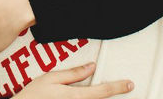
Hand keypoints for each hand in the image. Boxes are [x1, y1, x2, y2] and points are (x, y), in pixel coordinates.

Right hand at [18, 63, 133, 96]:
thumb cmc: (32, 95)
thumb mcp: (51, 78)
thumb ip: (73, 74)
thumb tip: (91, 67)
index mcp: (75, 96)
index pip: (102, 92)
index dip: (118, 87)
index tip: (129, 84)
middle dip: (113, 95)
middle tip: (124, 88)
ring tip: (107, 93)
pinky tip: (89, 97)